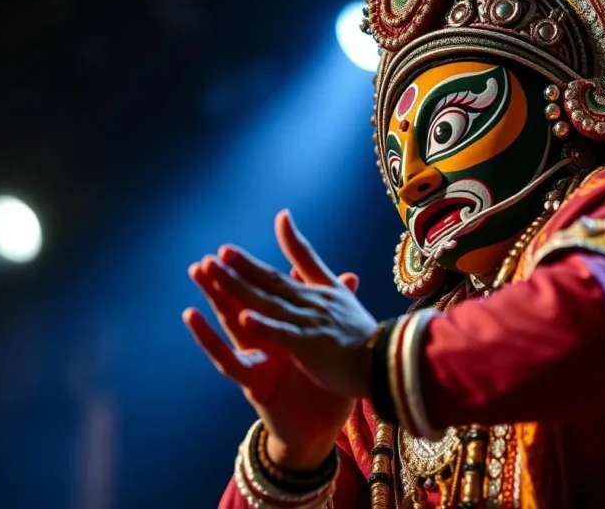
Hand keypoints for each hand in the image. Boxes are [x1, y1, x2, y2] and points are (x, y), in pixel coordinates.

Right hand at [183, 255, 358, 469]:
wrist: (321, 431)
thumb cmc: (324, 389)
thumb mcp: (330, 346)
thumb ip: (333, 312)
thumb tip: (350, 275)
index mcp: (284, 332)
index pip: (267, 297)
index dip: (252, 274)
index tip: (236, 250)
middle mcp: (266, 344)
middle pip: (243, 304)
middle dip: (225, 280)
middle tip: (206, 255)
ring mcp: (256, 360)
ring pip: (230, 323)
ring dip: (213, 297)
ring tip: (197, 273)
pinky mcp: (252, 382)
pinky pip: (228, 360)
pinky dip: (210, 340)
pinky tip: (193, 317)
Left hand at [210, 210, 379, 398]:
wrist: (388, 364)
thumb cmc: (365, 335)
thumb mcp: (344, 298)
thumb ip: (327, 276)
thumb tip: (327, 262)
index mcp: (321, 293)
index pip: (292, 267)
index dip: (269, 252)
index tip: (241, 240)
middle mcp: (312, 302)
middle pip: (271, 282)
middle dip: (241, 267)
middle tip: (217, 253)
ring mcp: (310, 322)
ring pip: (269, 302)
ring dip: (240, 288)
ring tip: (216, 276)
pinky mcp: (311, 345)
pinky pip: (284, 334)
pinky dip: (264, 326)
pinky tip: (243, 319)